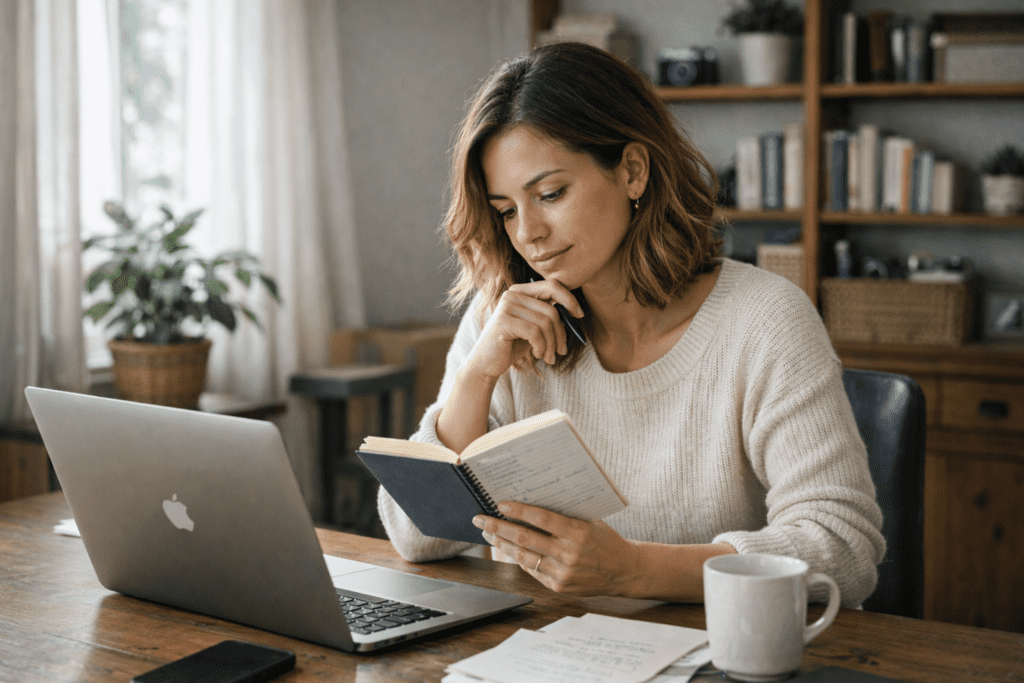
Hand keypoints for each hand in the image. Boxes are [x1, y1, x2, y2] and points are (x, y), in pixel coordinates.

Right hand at [464, 280, 583, 379]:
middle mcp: (512, 294)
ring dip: (551, 345)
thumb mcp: (534, 327)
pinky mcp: (503, 322)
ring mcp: (506, 306)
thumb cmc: (512, 345)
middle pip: (551, 310)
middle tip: (560, 351)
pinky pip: (534, 333)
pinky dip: (540, 347)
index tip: (580, 315)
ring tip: (548, 357)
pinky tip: (536, 355)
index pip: (552, 285)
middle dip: (561, 334)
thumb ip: (548, 315)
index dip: (570, 299)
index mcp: (520, 291)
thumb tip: (575, 310)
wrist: (487, 363)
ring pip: (545, 323)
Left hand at [473, 501, 642, 596]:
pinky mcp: (558, 587)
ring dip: (502, 544)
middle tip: (480, 519)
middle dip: (498, 527)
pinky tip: (508, 549)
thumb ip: (564, 515)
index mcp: (578, 533)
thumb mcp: (589, 521)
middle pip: (524, 538)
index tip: (500, 504)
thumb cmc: (605, 540)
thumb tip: (530, 502)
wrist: (623, 571)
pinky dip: (518, 558)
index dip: (518, 511)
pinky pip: (532, 570)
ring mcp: (562, 573)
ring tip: (488, 534)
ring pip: (523, 556)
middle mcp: (569, 554)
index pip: (541, 519)